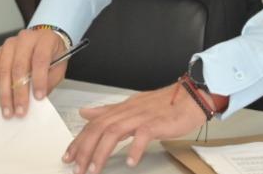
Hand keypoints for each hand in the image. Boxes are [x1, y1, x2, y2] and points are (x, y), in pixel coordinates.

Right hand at [0, 27, 67, 116]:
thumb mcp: (59, 67)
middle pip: (19, 66)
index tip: (39, 97)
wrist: (43, 40)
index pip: (40, 59)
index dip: (39, 79)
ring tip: (7, 110)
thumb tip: (36, 99)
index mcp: (44, 40)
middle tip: (20, 110)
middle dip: (19, 92)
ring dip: (4, 93)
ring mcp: (9, 45)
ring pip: (3, 69)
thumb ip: (49, 81)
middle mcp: (25, 39)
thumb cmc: (52, 55)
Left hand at [63, 84, 208, 173]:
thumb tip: (85, 113)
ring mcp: (143, 116)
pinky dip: (135, 148)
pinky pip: (143, 135)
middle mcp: (129, 111)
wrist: (193, 96)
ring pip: (115, 132)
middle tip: (77, 168)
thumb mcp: (132, 106)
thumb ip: (108, 111)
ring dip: (102, 152)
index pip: (94, 124)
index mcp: (122, 108)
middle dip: (85, 149)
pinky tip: (130, 162)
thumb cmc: (166, 104)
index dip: (79, 140)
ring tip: (94, 169)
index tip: (69, 156)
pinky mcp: (158, 122)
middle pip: (100, 128)